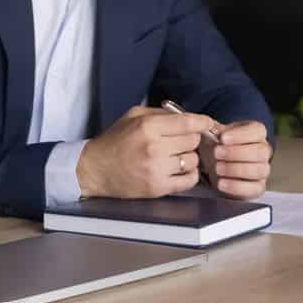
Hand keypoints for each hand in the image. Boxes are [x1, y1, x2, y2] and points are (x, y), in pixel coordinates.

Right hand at [78, 106, 220, 198]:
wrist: (95, 170)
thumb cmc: (115, 141)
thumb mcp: (133, 116)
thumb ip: (161, 113)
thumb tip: (189, 116)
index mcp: (148, 126)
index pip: (188, 122)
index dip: (203, 122)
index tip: (207, 123)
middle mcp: (154, 147)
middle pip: (193, 141)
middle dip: (191, 140)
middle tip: (182, 141)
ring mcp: (156, 169)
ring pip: (193, 160)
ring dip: (189, 158)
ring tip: (176, 157)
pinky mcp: (157, 188)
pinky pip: (189, 181)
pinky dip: (189, 175)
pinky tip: (179, 171)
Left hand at [204, 119, 272, 198]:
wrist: (215, 165)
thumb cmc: (218, 145)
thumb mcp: (214, 133)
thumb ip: (212, 129)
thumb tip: (207, 126)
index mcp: (257, 133)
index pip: (258, 131)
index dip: (240, 135)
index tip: (222, 138)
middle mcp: (264, 150)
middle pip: (260, 152)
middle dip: (236, 153)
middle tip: (216, 153)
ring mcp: (263, 170)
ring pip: (259, 170)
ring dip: (236, 169)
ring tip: (217, 168)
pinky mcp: (258, 187)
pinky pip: (254, 189)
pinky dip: (236, 187)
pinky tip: (221, 183)